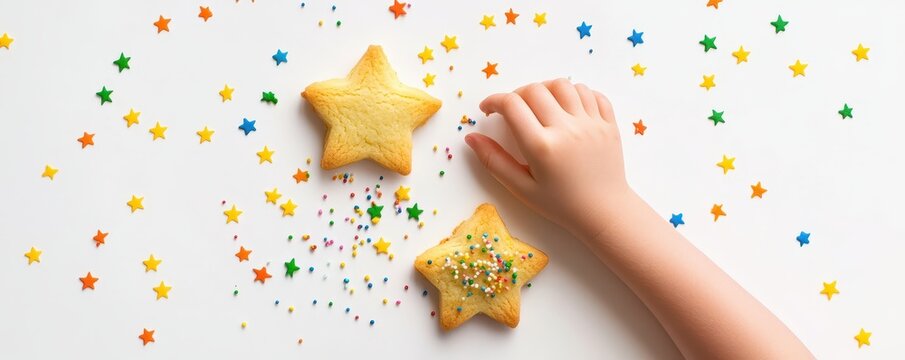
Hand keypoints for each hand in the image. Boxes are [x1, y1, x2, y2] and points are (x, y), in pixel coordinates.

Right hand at [466, 78, 633, 239]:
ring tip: (540, 105)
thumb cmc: (560, 204)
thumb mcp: (521, 188)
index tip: (488, 110)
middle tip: (513, 111)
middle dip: (517, 94)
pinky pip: (591, 93)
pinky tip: (567, 108)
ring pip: (563, 85)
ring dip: (546, 89)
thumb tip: (470, 137)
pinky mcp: (608, 123)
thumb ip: (494, 161)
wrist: (604, 212)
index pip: (511, 105)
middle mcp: (567, 129)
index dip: (493, 101)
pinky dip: (575, 93)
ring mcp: (591, 123)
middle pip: (535, 89)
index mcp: (542, 147)